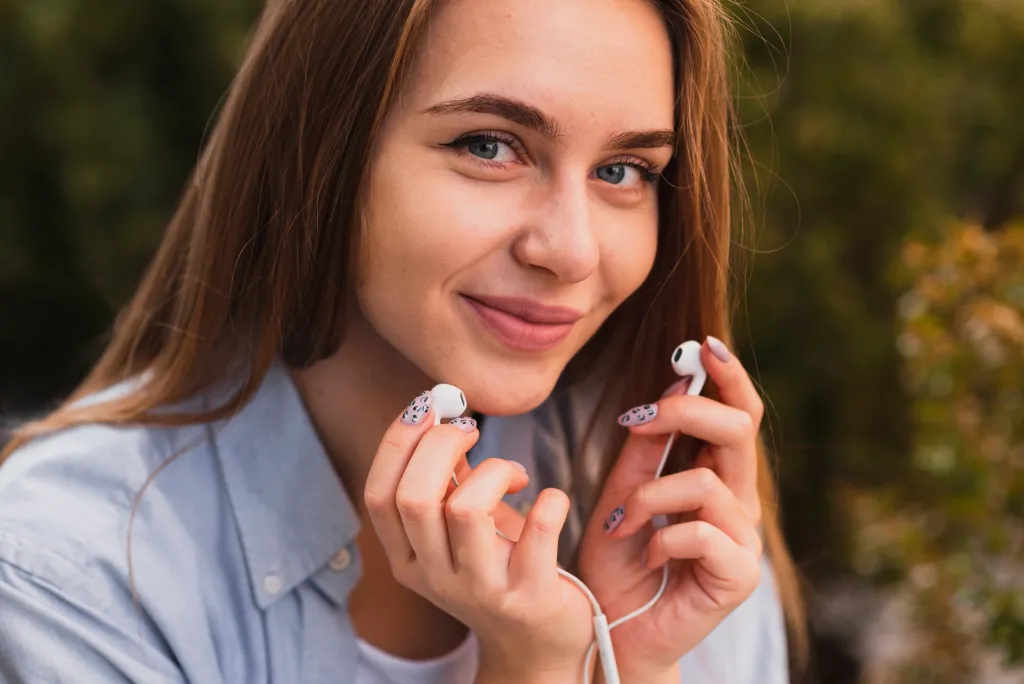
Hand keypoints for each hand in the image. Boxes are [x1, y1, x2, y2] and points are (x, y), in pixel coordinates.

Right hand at [364, 391, 594, 681]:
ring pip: (465, 510)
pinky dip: (549, 501)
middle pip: (415, 497)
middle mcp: (434, 577)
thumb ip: (444, 482)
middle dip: (442, 444)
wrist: (537, 643)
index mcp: (407, 558)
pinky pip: (537, 532)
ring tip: (513, 475)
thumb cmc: (498, 568)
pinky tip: (548, 499)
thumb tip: (441, 415)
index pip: (378, 495)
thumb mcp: (457, 530)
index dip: (398, 442)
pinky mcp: (528, 597)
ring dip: (494, 471)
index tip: (430, 408)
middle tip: (472, 431)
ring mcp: (480, 591)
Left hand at [577, 337, 764, 682]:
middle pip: (739, 430)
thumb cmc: (619, 562)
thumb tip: (672, 388)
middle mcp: (738, 500)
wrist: (612, 629)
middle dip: (687, 412)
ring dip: (650, 497)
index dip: (728, 376)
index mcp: (716, 475)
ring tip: (622, 522)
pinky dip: (663, 539)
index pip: (738, 414)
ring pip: (707, 482)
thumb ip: (645, 447)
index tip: (700, 347)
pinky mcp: (739, 574)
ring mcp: (744, 538)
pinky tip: (648, 556)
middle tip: (637, 419)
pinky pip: (703, 533)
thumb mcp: (621, 492)